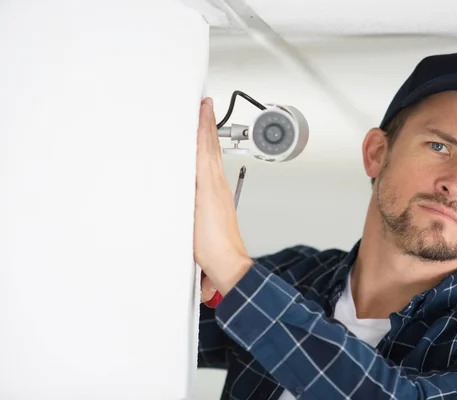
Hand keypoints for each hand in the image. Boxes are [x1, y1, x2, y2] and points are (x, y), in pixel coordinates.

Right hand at [194, 97, 252, 297]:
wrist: (226, 263)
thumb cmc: (212, 246)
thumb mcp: (193, 216)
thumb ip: (190, 193)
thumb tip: (186, 172)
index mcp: (210, 185)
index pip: (205, 147)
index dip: (204, 126)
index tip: (204, 107)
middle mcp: (217, 185)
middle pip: (211, 149)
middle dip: (208, 126)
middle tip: (207, 107)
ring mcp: (219, 193)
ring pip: (212, 159)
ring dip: (209, 138)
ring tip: (206, 123)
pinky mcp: (219, 203)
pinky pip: (213, 172)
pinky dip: (209, 158)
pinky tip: (205, 158)